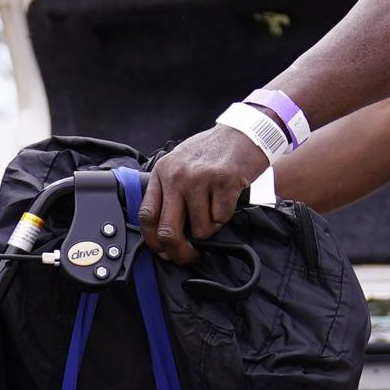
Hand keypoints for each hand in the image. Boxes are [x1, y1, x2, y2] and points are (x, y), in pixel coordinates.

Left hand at [141, 125, 268, 263]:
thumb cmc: (212, 152)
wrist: (243, 133)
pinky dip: (225, 216)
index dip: (153, 241)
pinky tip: (227, 199)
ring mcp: (200, 179)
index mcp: (162, 172)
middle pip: (168, 230)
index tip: (163, 251)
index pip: (146, 216)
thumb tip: (163, 234)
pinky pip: (221, 218)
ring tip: (214, 208)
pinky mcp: (224, 182)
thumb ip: (169, 191)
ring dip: (210, 228)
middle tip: (189, 256)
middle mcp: (177, 176)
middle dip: (179, 252)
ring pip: (200, 229)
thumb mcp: (180, 164)